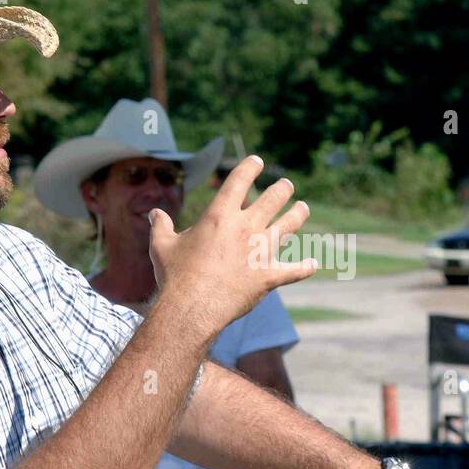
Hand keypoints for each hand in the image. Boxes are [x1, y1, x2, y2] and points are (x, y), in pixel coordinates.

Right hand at [148, 156, 313, 339]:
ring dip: (297, 215)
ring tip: (303, 208)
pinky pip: (293, 271)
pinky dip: (304, 268)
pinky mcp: (268, 276)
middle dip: (281, 189)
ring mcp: (260, 252)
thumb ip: (161, 227)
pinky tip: (314, 264)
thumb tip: (155, 213)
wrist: (192, 307)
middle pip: (271, 200)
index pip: (238, 182)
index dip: (249, 168)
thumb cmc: (175, 275)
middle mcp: (245, 228)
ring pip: (287, 227)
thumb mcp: (162, 246)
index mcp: (219, 216)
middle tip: (286, 185)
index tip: (256, 161)